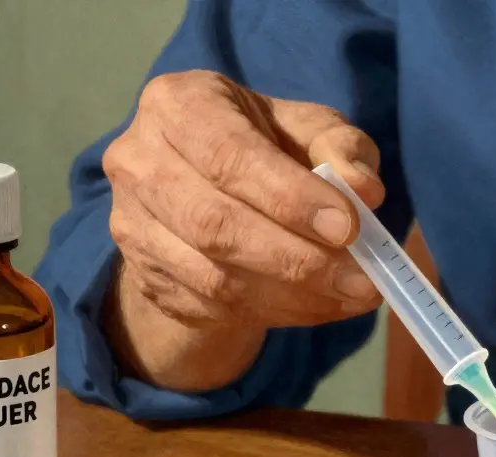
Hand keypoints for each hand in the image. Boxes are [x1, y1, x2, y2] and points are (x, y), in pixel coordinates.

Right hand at [100, 71, 383, 389]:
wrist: (208, 189)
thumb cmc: (266, 146)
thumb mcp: (309, 128)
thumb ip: (340, 148)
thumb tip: (364, 190)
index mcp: (177, 104)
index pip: (229, 156)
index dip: (290, 198)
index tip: (348, 228)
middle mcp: (138, 162)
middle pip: (215, 225)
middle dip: (298, 260)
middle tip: (363, 279)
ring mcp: (131, 225)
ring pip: (213, 279)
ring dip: (293, 296)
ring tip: (352, 295)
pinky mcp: (144, 277)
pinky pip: (212, 309)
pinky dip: (277, 314)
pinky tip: (322, 306)